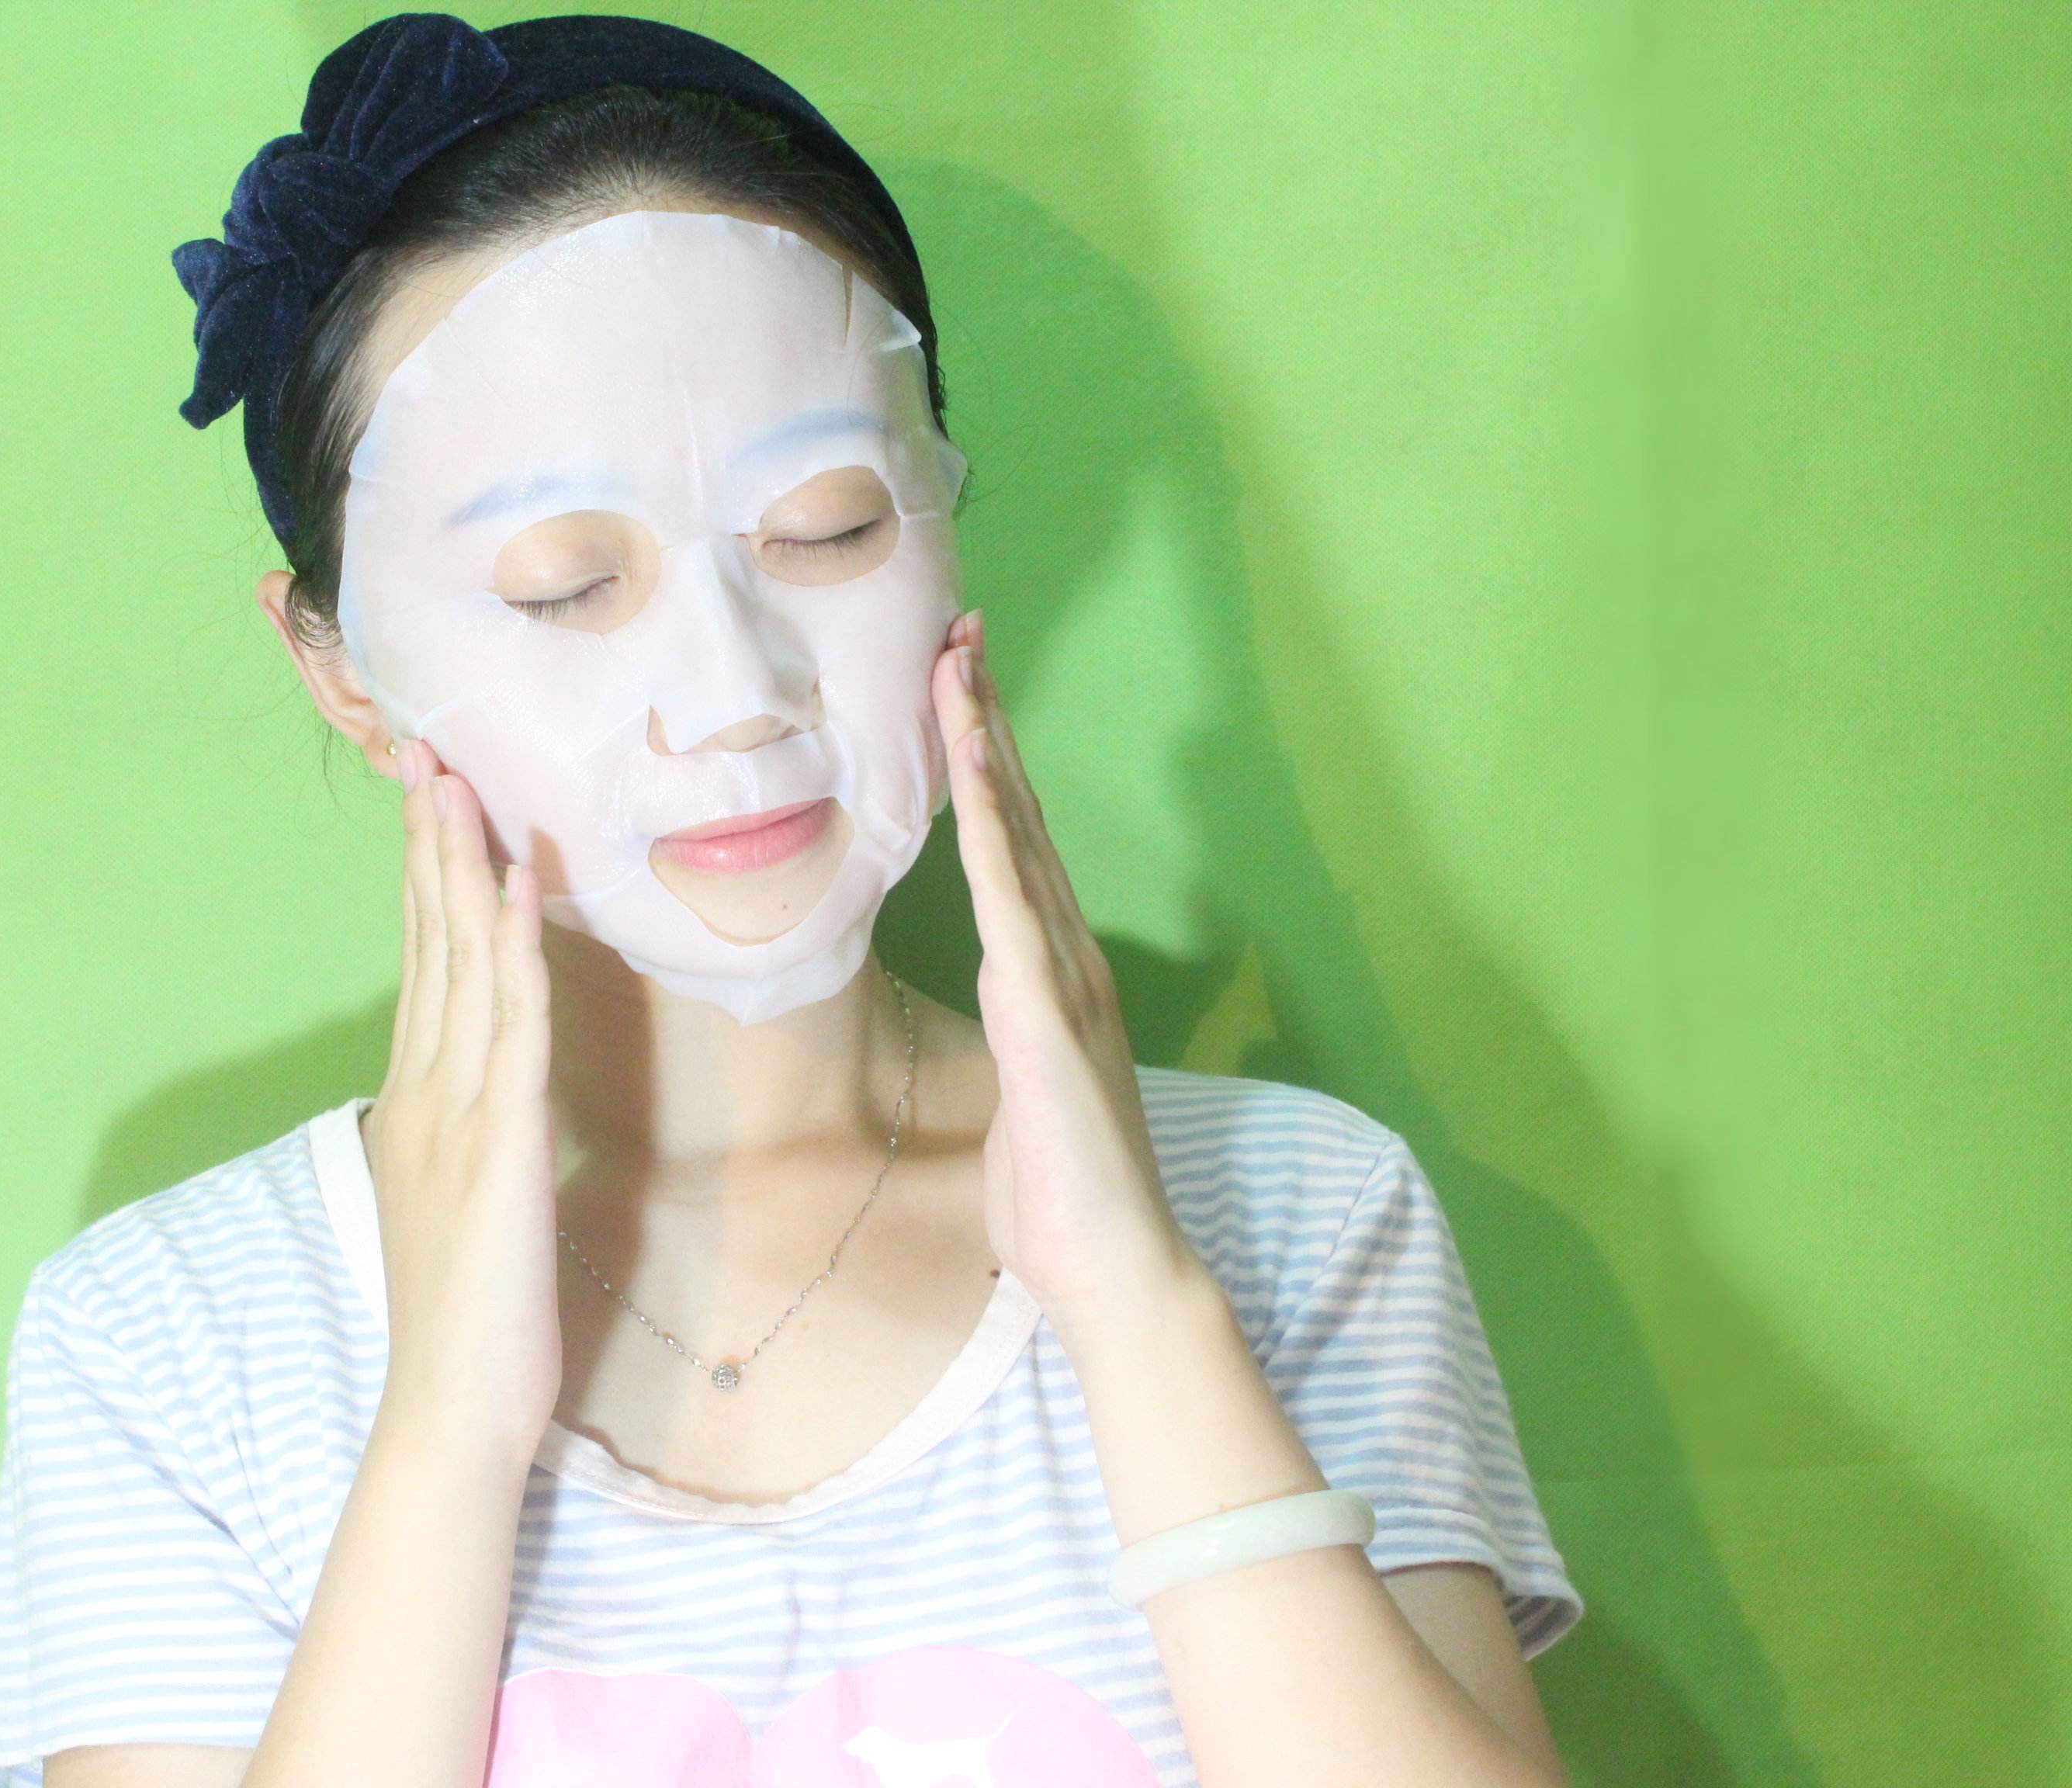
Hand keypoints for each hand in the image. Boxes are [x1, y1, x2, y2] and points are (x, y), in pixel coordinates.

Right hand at [361, 741, 559, 1471]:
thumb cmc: (471, 1320)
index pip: (421, 966)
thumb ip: (468, 1134)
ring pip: (458, 966)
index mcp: (417, 1103)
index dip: (425, 879)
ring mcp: (454, 1115)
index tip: (429, 799)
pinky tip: (511, 886)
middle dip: (429, 846)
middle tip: (429, 752)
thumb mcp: (464, 1202)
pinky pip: (507, 1026)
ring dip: (459, 869)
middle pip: (427, 945)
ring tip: (460, 785)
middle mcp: (424, 1093)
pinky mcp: (500, 1145)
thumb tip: (487, 1088)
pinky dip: (507, 948)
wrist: (452, 1411)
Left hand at [931, 611, 1208, 1328]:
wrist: (1113, 1266)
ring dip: (985, 745)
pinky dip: (990, 821)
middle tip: (960, 631)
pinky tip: (969, 760)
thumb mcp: (1027, 1098)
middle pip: (1020, 815)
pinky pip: (1009, 894)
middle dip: (987, 720)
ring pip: (1016, 835)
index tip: (960, 689)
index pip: (1017, 848)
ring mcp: (1060, 975)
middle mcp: (1066, 957)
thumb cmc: (1063, 1195)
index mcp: (1056, 974)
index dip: (989, 766)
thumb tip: (1008, 1016)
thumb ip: (1022, 1042)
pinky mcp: (1043, 1009)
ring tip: (957, 662)